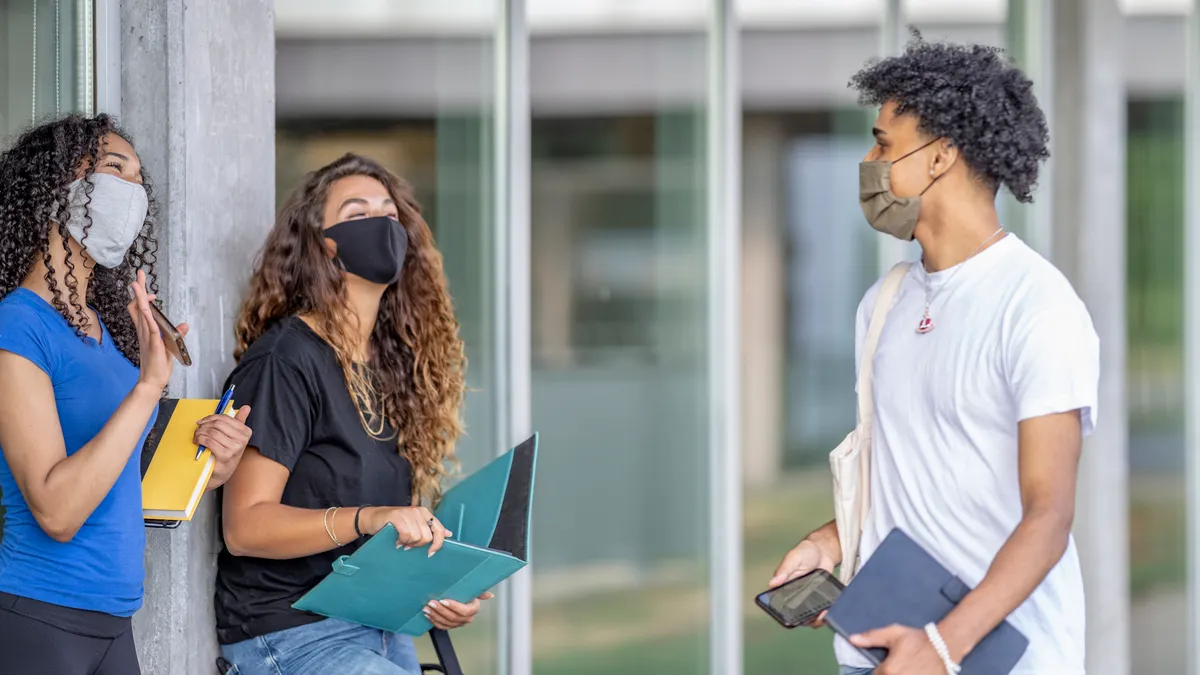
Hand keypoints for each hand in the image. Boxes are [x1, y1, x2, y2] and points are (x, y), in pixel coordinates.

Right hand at [128, 270, 185, 390]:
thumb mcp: (170, 346)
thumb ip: (175, 334)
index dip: (143, 297)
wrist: (153, 381)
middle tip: (138, 274)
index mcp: (147, 330)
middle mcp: (144, 330)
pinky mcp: (153, 344)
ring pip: (141, 313)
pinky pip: (149, 328)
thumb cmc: (159, 365)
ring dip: (140, 298)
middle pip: (137, 306)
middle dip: (139, 289)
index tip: (150, 290)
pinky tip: (146, 308)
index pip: (140, 309)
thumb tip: (184, 324)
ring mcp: (147, 336)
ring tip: (137, 284)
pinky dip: (147, 317)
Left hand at [197, 405, 251, 489]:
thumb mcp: (234, 437)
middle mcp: (242, 440)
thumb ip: (239, 421)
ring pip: (212, 432)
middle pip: (218, 424)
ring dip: (200, 433)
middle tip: (198, 430)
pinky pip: (209, 441)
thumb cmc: (226, 453)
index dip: (210, 417)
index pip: (225, 418)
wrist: (221, 473)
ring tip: (197, 437)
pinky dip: (200, 439)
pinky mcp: (225, 456)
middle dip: (204, 425)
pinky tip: (198, 442)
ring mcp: (234, 448)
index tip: (203, 421)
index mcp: (245, 432)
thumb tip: (246, 407)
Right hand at [361, 506, 451, 555]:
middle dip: (417, 545)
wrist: (373, 518)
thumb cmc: (395, 525)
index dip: (437, 544)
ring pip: (417, 537)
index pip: (439, 530)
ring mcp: (408, 512)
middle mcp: (419, 511)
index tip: (430, 553)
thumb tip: (449, 534)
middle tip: (408, 544)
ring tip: (401, 540)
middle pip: (427, 537)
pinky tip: (396, 539)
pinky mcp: (397, 516)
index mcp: (426, 513)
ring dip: (408, 543)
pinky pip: (406, 534)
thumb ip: (431, 529)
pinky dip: (401, 540)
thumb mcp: (415, 526)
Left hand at [423, 592, 493, 629]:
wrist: (458, 597)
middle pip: (453, 617)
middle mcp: (467, 618)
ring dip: (435, 615)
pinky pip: (441, 626)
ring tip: (426, 607)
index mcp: (473, 609)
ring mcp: (458, 623)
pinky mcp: (450, 626)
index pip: (464, 611)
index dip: (454, 607)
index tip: (444, 600)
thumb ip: (480, 591)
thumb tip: (490, 595)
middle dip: (441, 610)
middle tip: (431, 602)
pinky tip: (427, 614)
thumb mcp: (473, 589)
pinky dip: (433, 620)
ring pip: (446, 623)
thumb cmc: (466, 591)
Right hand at [768, 539, 835, 627]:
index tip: (796, 618)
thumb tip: (772, 583)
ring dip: (819, 619)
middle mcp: (797, 597)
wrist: (823, 550)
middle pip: (799, 616)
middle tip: (817, 616)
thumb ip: (784, 571)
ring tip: (825, 614)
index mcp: (785, 588)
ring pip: (812, 616)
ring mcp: (810, 599)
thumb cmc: (804, 552)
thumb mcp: (793, 559)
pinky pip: (824, 610)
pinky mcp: (822, 598)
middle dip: (808, 620)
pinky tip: (832, 609)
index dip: (788, 616)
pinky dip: (828, 612)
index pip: (783, 607)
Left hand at [850, 624, 946, 674]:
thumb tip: (852, 639)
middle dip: (886, 674)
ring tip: (904, 669)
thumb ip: (871, 637)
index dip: (878, 672)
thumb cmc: (917, 639)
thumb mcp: (893, 634)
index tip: (885, 667)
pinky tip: (910, 672)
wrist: (943, 647)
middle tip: (897, 666)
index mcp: (888, 670)